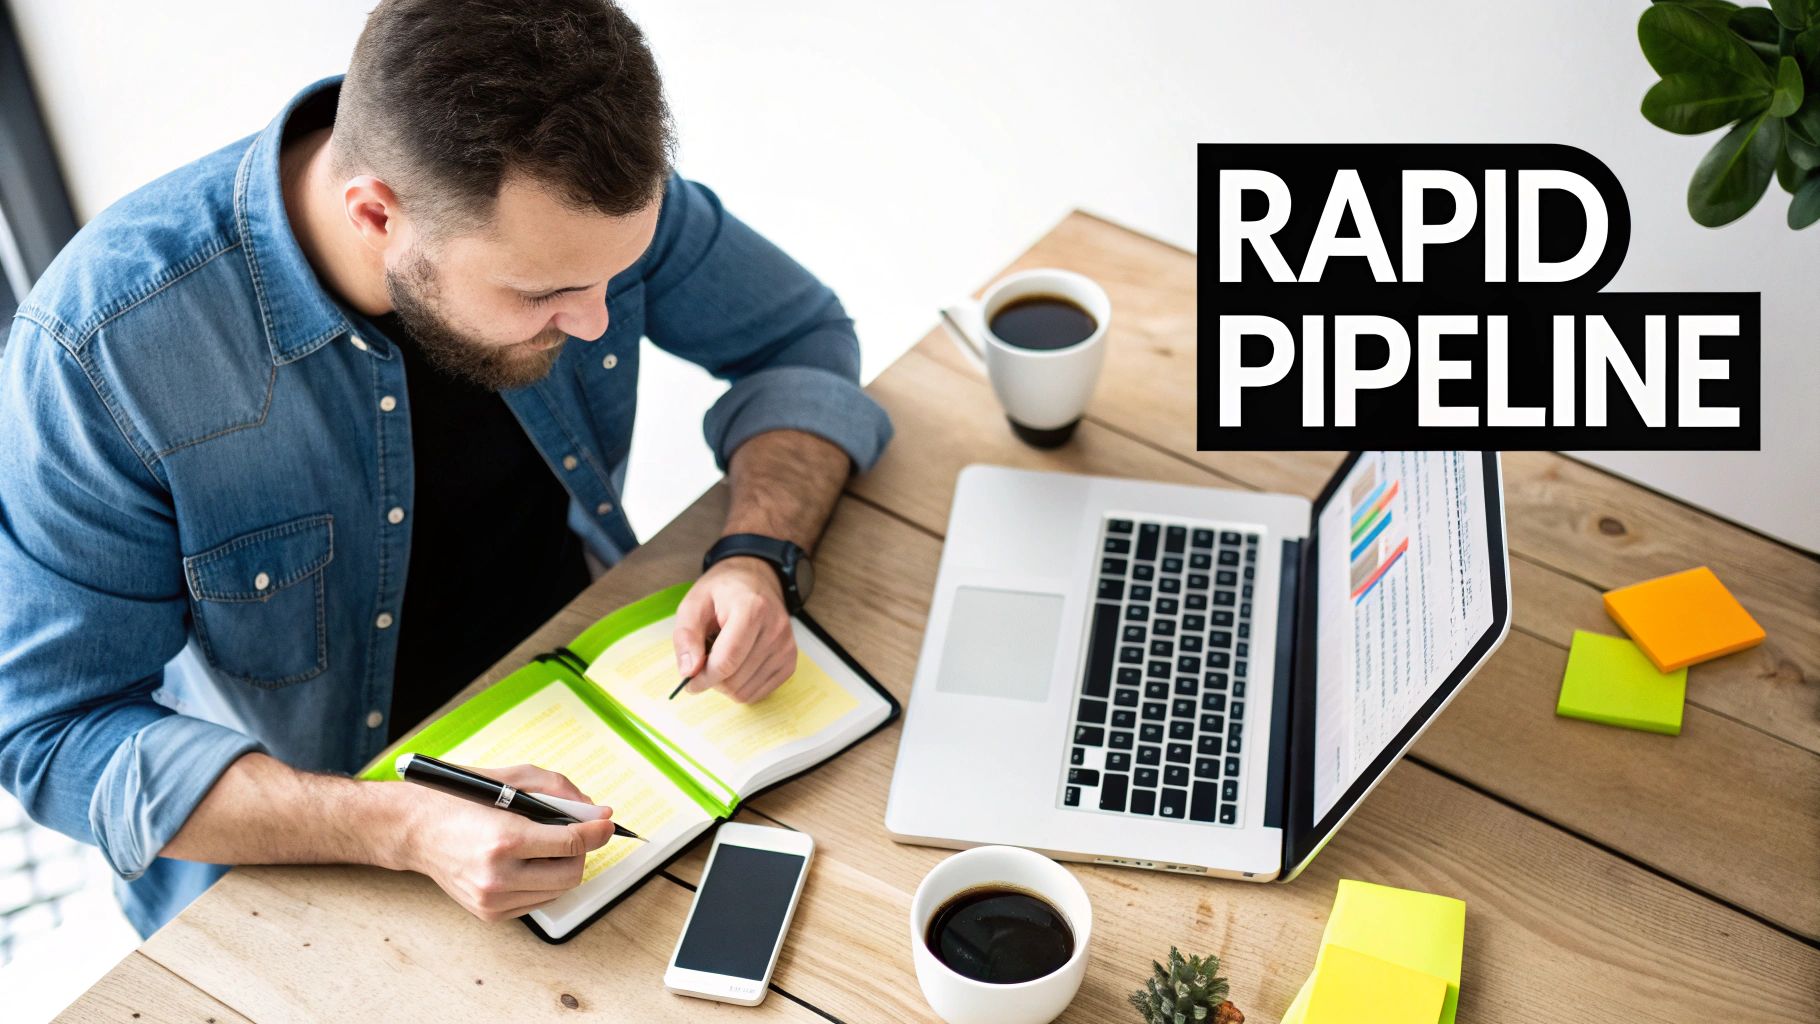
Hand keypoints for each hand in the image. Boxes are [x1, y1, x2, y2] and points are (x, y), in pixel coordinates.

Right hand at [395, 763, 617, 922]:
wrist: (416, 830)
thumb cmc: (461, 799)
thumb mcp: (511, 779)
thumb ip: (559, 791)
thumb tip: (597, 813)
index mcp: (504, 840)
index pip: (571, 843)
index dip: (596, 832)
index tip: (608, 824)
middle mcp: (498, 876)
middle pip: (571, 873)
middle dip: (581, 852)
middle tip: (574, 834)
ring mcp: (492, 900)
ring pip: (557, 891)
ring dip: (563, 867)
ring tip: (547, 846)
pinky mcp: (489, 913)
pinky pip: (537, 901)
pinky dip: (543, 882)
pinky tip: (528, 863)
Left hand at [672, 555, 797, 702]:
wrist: (755, 581)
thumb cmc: (721, 593)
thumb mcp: (693, 604)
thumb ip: (686, 636)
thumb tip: (689, 672)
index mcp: (752, 609)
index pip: (727, 661)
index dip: (703, 678)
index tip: (689, 682)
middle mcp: (775, 629)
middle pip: (734, 680)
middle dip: (712, 679)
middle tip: (705, 660)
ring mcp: (786, 647)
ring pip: (745, 692)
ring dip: (726, 684)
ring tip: (722, 657)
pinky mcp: (789, 662)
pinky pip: (758, 693)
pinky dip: (740, 686)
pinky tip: (737, 665)